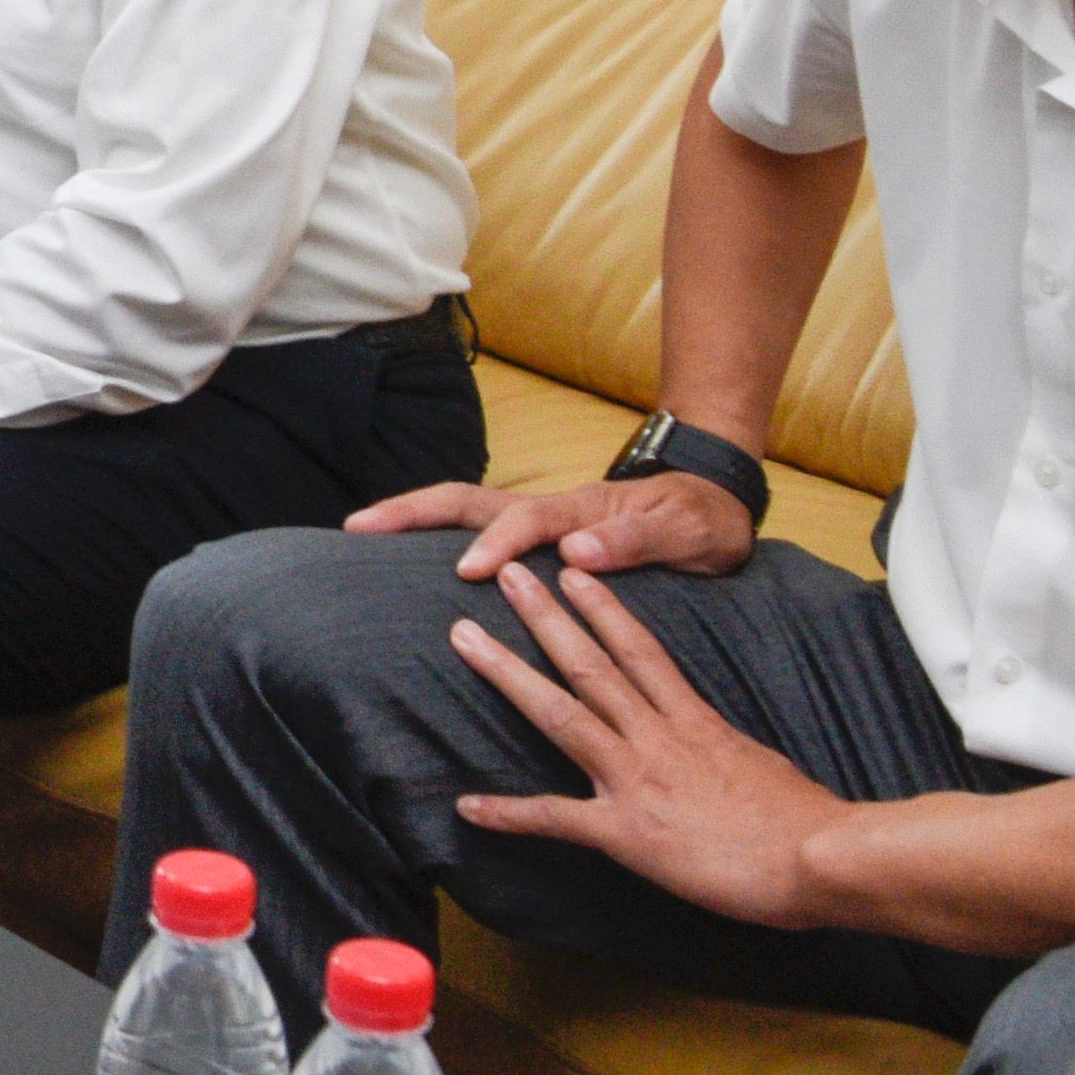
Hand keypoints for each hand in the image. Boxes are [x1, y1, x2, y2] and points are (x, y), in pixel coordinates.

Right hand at [344, 470, 755, 589]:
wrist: (717, 504)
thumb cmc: (703, 521)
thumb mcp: (687, 532)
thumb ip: (635, 541)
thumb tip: (576, 555)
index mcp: (584, 510)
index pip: (526, 521)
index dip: (496, 544)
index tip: (468, 573)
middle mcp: (553, 511)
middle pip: (469, 502)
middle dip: (413, 510)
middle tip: (358, 526)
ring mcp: (542, 522)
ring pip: (465, 514)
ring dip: (412, 519)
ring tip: (360, 537)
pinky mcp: (541, 538)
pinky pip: (478, 533)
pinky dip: (435, 538)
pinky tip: (407, 564)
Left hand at [445, 558, 842, 924]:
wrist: (818, 857)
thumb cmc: (804, 821)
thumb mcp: (762, 765)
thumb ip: (725, 750)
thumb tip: (715, 750)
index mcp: (695, 721)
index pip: (641, 651)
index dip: (603, 609)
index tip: (573, 574)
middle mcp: (658, 739)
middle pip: (590, 664)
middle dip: (543, 617)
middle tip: (508, 575)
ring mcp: (637, 780)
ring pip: (561, 714)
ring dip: (508, 674)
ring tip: (464, 638)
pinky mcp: (627, 833)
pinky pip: (556, 818)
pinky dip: (509, 813)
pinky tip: (468, 806)